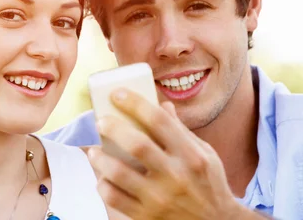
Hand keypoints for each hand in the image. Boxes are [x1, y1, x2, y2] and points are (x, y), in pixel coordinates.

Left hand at [87, 88, 264, 219]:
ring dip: (100, 157)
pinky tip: (103, 177)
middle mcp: (176, 176)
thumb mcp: (205, 154)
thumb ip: (181, 130)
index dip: (135, 103)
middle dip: (113, 127)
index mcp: (191, 155)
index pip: (159, 121)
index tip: (118, 94)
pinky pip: (114, 198)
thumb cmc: (209, 184)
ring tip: (94, 151)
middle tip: (101, 121)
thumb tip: (161, 104)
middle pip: (136, 144)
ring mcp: (160, 199)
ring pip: (119, 173)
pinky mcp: (147, 217)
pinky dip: (103, 185)